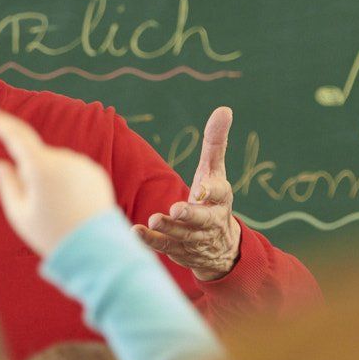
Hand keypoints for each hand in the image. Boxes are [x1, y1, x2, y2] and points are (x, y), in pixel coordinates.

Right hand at [0, 109, 115, 256]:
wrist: (94, 249)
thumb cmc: (51, 234)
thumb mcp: (19, 213)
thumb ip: (6, 183)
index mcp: (41, 167)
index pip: (17, 137)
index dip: (2, 124)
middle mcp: (64, 159)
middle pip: (36, 157)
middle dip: (29, 173)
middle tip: (35, 207)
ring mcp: (82, 164)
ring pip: (54, 164)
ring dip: (49, 179)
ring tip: (57, 211)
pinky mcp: (95, 173)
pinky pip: (71, 171)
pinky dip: (66, 183)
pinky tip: (71, 207)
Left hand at [133, 106, 241, 280]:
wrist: (220, 246)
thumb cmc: (213, 199)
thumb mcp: (215, 171)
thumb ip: (215, 143)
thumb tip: (224, 109)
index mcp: (221, 199)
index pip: (220, 193)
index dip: (212, 190)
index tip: (202, 189)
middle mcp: (210, 221)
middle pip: (202, 219)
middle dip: (190, 216)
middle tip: (176, 210)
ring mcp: (194, 239)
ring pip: (182, 235)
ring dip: (168, 229)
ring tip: (154, 220)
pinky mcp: (178, 250)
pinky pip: (164, 247)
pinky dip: (150, 241)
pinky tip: (134, 231)